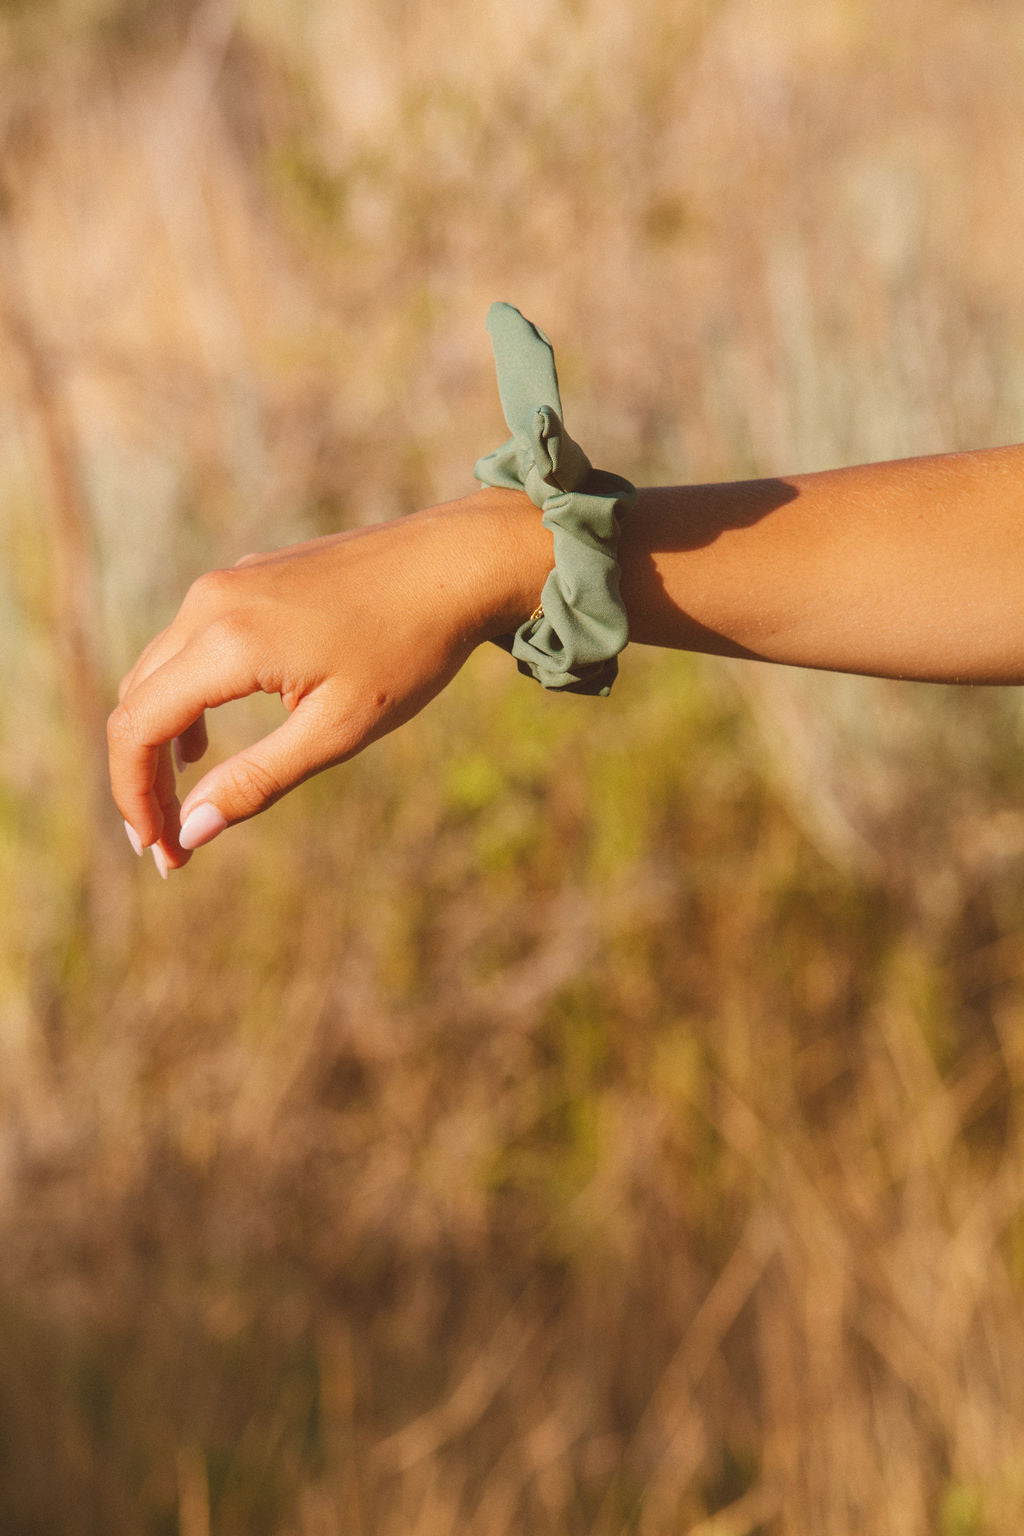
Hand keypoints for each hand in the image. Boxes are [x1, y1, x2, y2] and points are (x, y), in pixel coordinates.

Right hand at [109, 490, 548, 871]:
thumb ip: (258, 780)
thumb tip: (192, 831)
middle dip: (142, 780)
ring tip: (182, 804)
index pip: (138, 729)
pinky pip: (187, 647)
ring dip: (159, 742)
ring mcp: (226, 584)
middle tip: (168, 845)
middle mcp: (210, 604)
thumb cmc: (408, 649)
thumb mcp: (338, 729)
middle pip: (137, 701)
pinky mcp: (247, 579)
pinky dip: (182, 702)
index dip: (134, 798)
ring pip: (157, 673)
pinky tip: (204, 742)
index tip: (160, 851)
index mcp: (226, 642)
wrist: (456, 563)